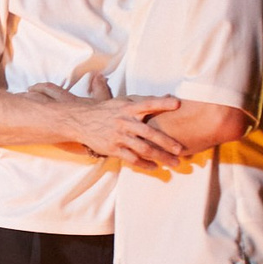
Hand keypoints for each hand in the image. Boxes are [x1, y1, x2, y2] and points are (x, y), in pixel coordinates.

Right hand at [63, 88, 185, 163]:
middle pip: (149, 133)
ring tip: (174, 163)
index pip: (148, 104)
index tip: (178, 104)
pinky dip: (144, 164)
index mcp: (128, 108)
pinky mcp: (112, 148)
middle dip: (167, 142)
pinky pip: (131, 158)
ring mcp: (119, 136)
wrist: (81, 120)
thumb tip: (169, 96)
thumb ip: (145, 101)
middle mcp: (125, 122)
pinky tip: (155, 167)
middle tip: (181, 150)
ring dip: (160, 157)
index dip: (162, 103)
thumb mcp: (124, 101)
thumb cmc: (107, 110)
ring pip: (143, 149)